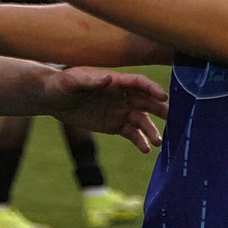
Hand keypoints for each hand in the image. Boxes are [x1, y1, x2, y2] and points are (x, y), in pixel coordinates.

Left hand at [44, 67, 166, 152]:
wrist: (54, 99)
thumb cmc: (62, 84)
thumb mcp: (73, 80)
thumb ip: (90, 80)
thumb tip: (109, 78)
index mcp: (116, 81)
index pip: (139, 83)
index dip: (152, 89)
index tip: (163, 96)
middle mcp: (122, 95)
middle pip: (146, 101)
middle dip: (160, 109)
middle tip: (173, 119)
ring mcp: (120, 110)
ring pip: (142, 120)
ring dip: (151, 130)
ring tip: (158, 142)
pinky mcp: (115, 125)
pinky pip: (132, 133)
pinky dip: (140, 140)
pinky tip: (145, 149)